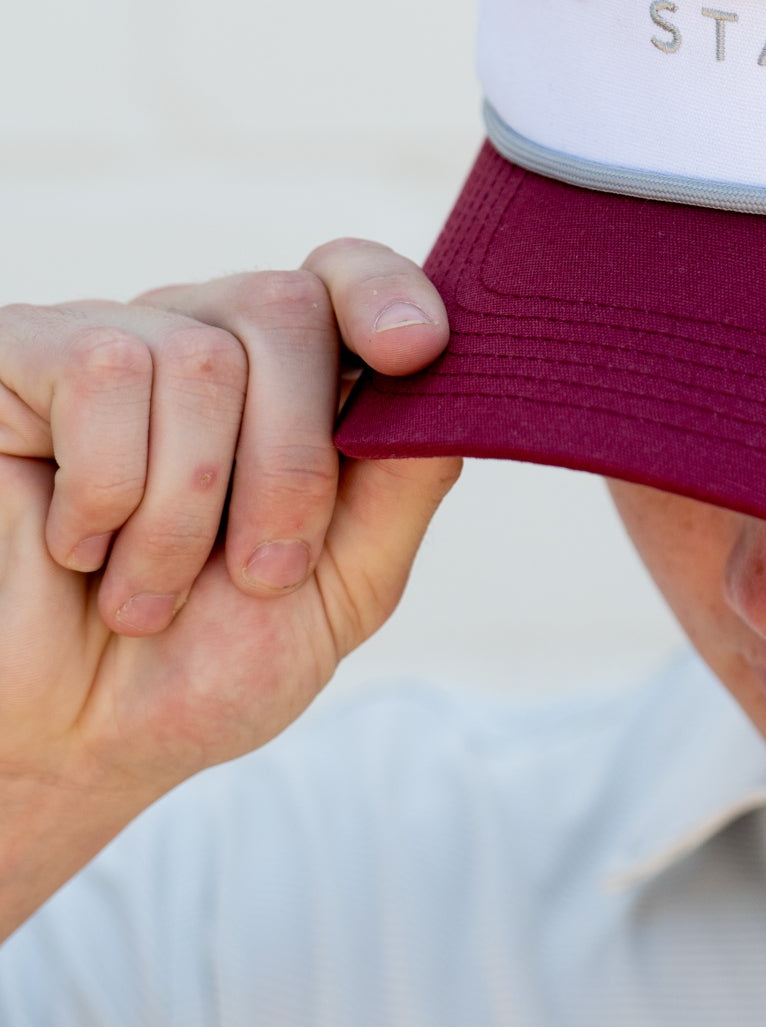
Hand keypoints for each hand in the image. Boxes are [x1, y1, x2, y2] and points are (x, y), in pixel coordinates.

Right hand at [0, 242, 460, 923]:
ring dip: (189, 509)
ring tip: (147, 593)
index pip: (341, 278)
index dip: (383, 291)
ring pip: (204, 356)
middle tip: (258, 571)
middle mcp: (198, 345)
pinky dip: (109, 489)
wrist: (56, 748)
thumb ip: (402, 488)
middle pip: (287, 308)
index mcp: (282, 389)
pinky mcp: (22, 359)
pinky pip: (106, 371)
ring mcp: (108, 344)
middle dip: (294, 461)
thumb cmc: (189, 672)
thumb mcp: (337, 592)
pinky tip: (79, 547)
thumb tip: (461, 385)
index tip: (417, 349)